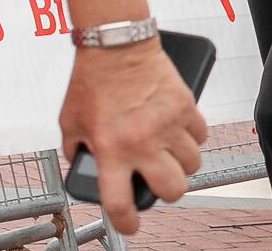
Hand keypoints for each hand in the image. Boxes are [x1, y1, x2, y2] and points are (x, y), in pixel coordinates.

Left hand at [60, 40, 206, 235]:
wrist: (116, 46)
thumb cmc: (91, 82)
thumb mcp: (70, 126)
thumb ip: (78, 151)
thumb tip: (87, 167)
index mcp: (111, 150)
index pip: (120, 202)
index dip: (127, 222)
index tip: (131, 226)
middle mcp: (143, 141)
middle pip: (172, 188)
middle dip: (168, 195)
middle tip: (160, 186)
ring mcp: (168, 123)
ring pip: (193, 164)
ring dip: (184, 167)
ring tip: (173, 159)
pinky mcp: (185, 105)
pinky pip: (201, 135)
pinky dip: (195, 140)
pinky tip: (182, 136)